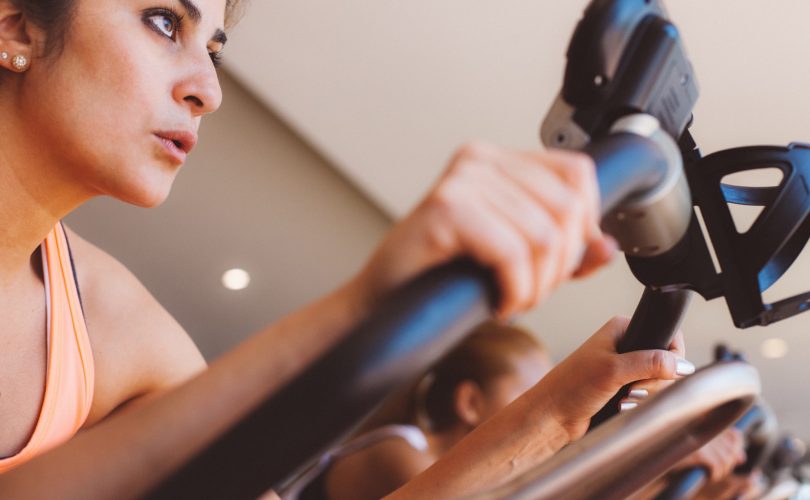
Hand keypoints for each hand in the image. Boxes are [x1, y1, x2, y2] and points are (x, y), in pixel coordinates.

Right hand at [354, 142, 615, 316]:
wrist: (383, 305)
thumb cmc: (443, 280)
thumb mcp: (517, 259)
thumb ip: (564, 249)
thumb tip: (605, 247)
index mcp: (497, 160)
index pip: (577, 174)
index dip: (585, 226)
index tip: (562, 264)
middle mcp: (479, 159)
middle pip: (567, 207)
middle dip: (559, 265)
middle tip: (530, 291)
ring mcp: (460, 180)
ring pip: (544, 236)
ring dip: (536, 286)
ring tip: (511, 299)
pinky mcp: (446, 208)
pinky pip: (512, 253)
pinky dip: (514, 291)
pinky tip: (496, 302)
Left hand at [534, 316, 692, 440]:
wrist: (553, 415)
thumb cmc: (573, 386)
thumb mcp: (613, 370)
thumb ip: (649, 363)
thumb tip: (682, 365)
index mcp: (623, 328)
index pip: (668, 336)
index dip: (671, 357)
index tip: (662, 372)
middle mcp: (626, 345)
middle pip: (667, 363)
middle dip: (655, 382)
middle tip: (633, 388)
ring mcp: (625, 367)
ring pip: (659, 382)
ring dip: (646, 395)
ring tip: (623, 399)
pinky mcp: (623, 388)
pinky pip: (647, 396)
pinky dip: (639, 404)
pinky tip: (622, 406)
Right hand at [675, 428, 745, 482]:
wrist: (654, 458)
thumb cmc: (676, 453)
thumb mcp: (699, 446)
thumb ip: (721, 448)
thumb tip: (741, 458)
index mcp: (704, 421)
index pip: (733, 433)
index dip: (738, 446)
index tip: (738, 458)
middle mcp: (703, 427)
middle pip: (732, 448)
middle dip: (730, 462)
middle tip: (720, 470)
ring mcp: (700, 439)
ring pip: (726, 459)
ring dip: (722, 471)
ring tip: (714, 474)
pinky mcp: (697, 452)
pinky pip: (717, 466)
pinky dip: (716, 474)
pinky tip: (709, 476)